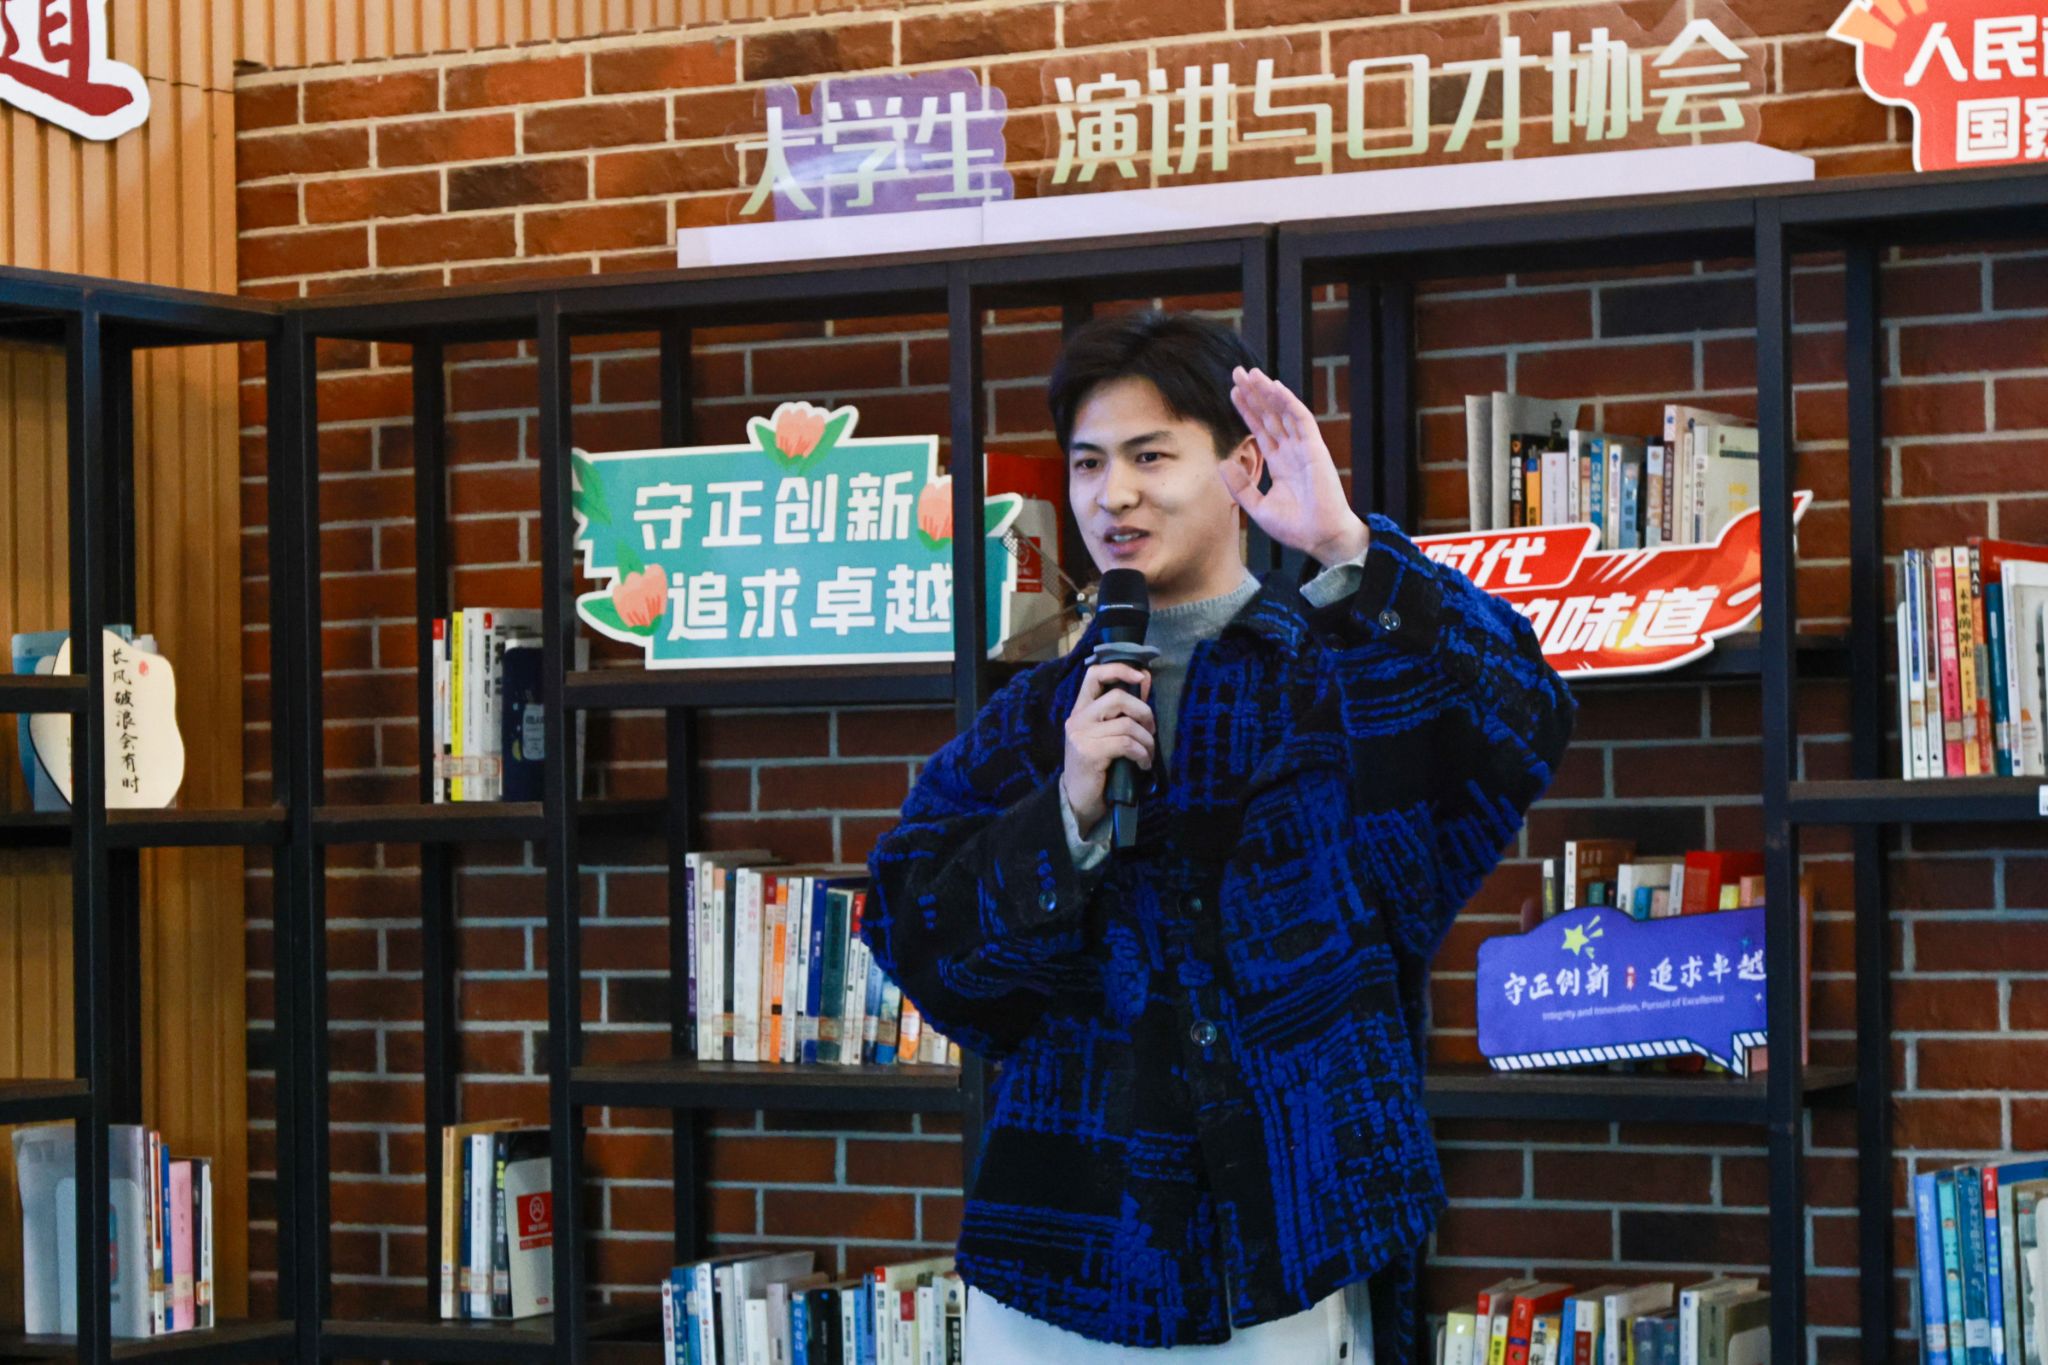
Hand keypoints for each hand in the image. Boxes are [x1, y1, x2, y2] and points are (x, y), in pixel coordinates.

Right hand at [1061, 663, 1154, 832]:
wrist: (1078, 801)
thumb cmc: (1097, 767)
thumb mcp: (1106, 735)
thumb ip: (1121, 711)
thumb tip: (1145, 681)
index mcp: (1081, 710)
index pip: (1094, 674)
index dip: (1119, 668)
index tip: (1142, 676)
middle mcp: (1078, 719)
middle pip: (1118, 697)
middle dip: (1144, 712)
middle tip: (1151, 731)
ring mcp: (1082, 735)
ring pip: (1127, 724)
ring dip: (1147, 741)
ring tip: (1148, 754)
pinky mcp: (1090, 753)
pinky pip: (1127, 744)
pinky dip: (1142, 755)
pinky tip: (1143, 765)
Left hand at [1224, 366, 1368, 565]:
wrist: (1321, 538)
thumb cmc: (1295, 528)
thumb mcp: (1257, 507)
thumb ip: (1240, 486)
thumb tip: (1222, 463)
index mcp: (1281, 464)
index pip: (1261, 430)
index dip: (1248, 411)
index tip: (1233, 393)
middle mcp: (1292, 451)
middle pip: (1270, 415)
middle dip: (1254, 394)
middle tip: (1238, 372)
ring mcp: (1304, 448)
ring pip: (1283, 412)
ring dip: (1268, 392)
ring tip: (1251, 374)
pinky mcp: (1315, 449)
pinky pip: (1301, 419)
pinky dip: (1288, 402)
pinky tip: (1274, 388)